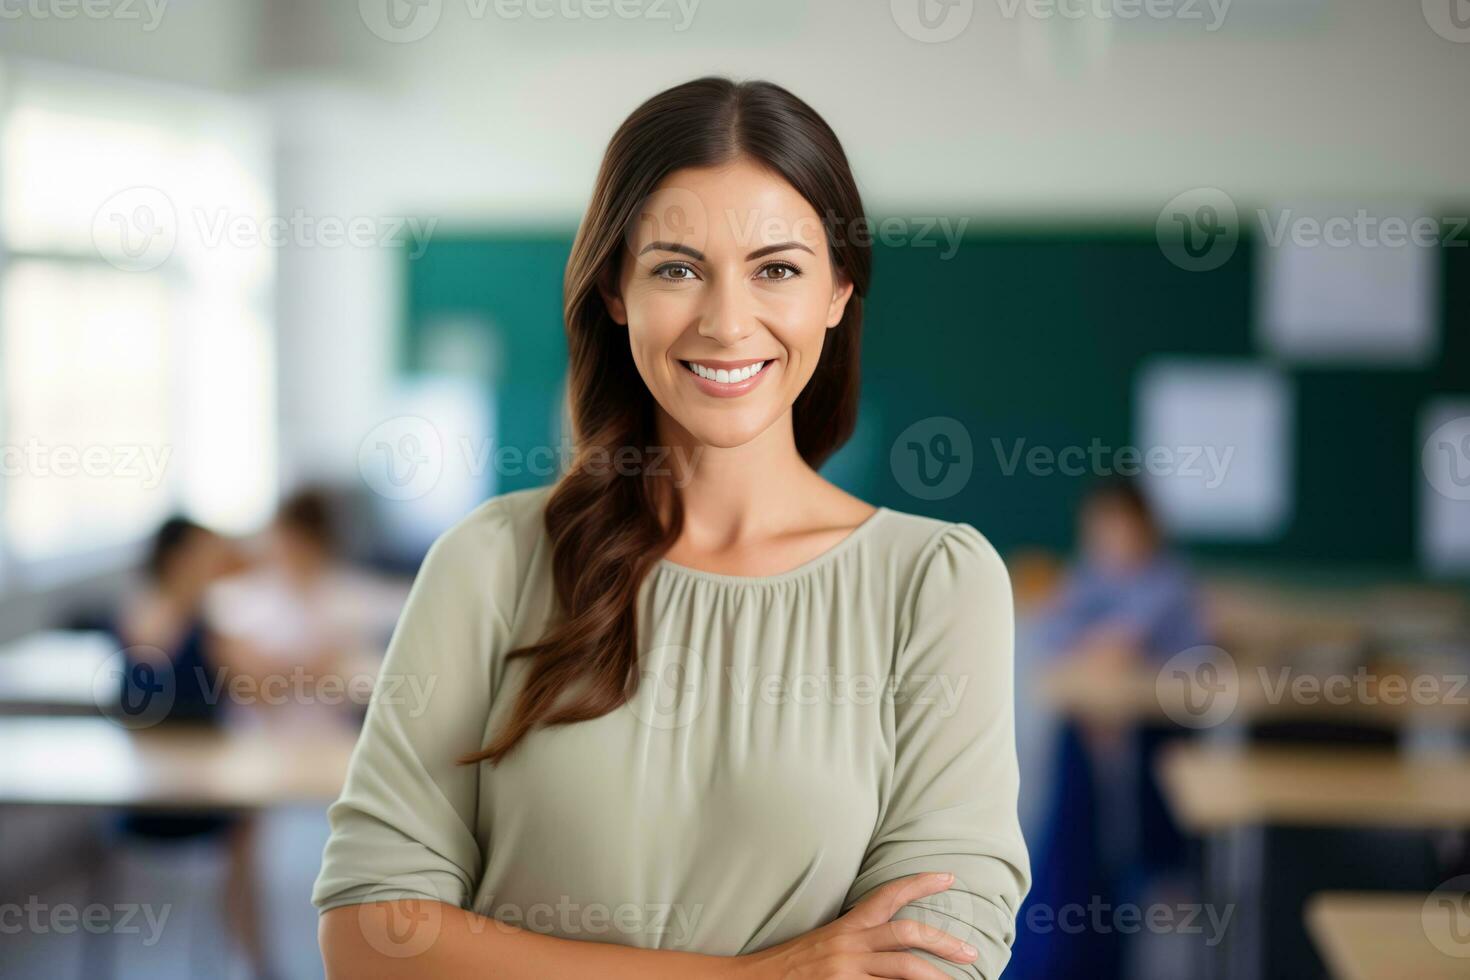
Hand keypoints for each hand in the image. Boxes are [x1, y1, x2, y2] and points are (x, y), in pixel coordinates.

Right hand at [729, 872, 976, 978]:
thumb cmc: (790, 966)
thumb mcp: (825, 944)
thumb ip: (857, 940)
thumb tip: (894, 944)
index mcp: (846, 928)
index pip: (888, 896)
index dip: (920, 883)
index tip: (948, 877)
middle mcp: (850, 945)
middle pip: (907, 933)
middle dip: (943, 940)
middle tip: (969, 950)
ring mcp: (847, 972)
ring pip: (904, 970)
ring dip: (934, 977)